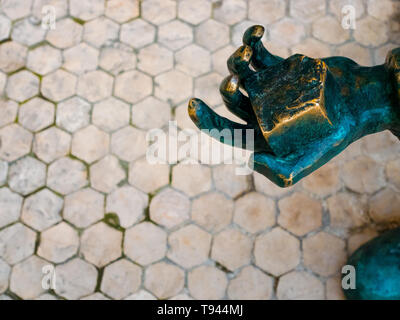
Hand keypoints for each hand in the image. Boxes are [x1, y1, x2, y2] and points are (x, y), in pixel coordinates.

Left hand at [188, 25, 398, 186]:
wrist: (360, 104)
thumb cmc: (334, 135)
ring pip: (240, 74)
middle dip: (226, 88)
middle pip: (231, 100)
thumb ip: (279, 170)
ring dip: (236, 61)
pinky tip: (255, 33)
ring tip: (246, 52)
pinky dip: (252, 42)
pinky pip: (259, 56)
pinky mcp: (280, 70)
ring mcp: (269, 90)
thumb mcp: (307, 161)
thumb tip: (249, 159)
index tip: (192, 104)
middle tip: (234, 80)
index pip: (226, 131)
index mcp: (260, 136)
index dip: (205, 120)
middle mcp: (260, 113)